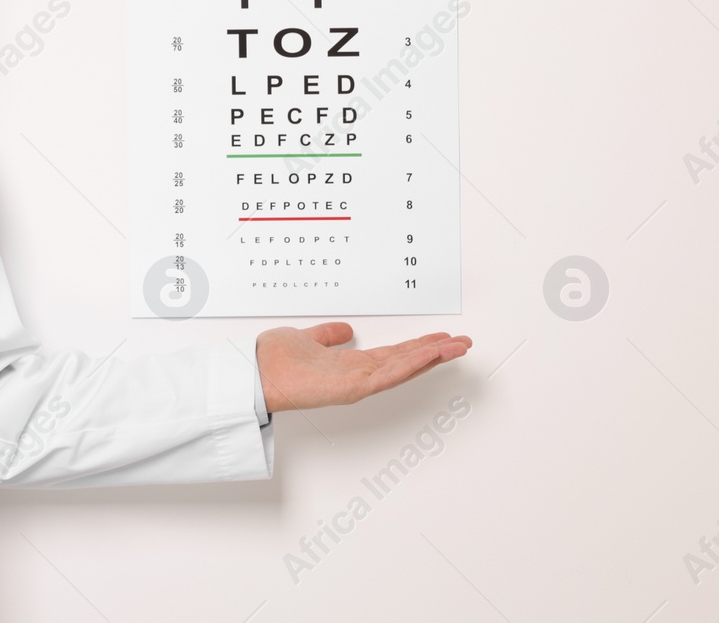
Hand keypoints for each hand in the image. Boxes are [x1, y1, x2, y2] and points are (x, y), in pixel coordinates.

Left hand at [255, 323, 470, 412]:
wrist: (255, 372)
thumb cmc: (274, 360)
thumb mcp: (306, 339)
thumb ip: (327, 336)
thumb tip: (345, 330)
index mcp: (349, 365)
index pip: (392, 355)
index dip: (418, 347)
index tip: (440, 339)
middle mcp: (357, 376)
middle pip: (405, 362)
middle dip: (435, 352)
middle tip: (463, 343)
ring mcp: (356, 384)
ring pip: (403, 368)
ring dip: (432, 357)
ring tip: (458, 347)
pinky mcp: (351, 388)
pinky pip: (388, 375)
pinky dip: (411, 364)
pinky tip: (431, 354)